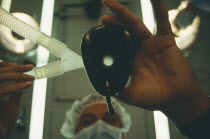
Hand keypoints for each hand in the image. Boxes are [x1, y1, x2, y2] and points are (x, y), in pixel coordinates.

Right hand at [0, 62, 33, 136]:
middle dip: (16, 68)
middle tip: (30, 66)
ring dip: (18, 75)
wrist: (0, 136)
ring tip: (31, 76)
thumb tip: (21, 83)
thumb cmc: (2, 123)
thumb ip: (14, 93)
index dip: (6, 66)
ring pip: (1, 77)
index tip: (19, 65)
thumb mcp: (10, 104)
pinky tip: (28, 84)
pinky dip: (17, 86)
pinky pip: (3, 90)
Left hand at [101, 0, 208, 125]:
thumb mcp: (130, 95)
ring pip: (135, 24)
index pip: (115, 45)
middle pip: (122, 32)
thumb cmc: (155, 98)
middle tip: (102, 18)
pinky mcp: (165, 41)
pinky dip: (158, 9)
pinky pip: (162, 22)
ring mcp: (151, 44)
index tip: (98, 34)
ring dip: (124, 13)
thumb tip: (104, 88)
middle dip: (112, 23)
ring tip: (111, 4)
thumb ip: (118, 90)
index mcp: (129, 60)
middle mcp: (138, 50)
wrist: (176, 99)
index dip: (107, 39)